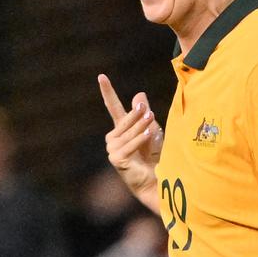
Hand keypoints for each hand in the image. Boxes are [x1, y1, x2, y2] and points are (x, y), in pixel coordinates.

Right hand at [98, 74, 162, 205]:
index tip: (101, 76)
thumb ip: (144, 114)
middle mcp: (114, 138)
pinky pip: (128, 145)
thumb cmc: (154, 156)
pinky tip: (147, 135)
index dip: (107, 91)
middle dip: (136, 115)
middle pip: (123, 120)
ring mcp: (113, 149)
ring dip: (140, 127)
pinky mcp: (116, 159)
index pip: (112, 106)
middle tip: (148, 111)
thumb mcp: (152, 130)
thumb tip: (139, 95)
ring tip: (152, 122)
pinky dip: (138, 140)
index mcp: (121, 129)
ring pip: (127, 132)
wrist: (156, 180)